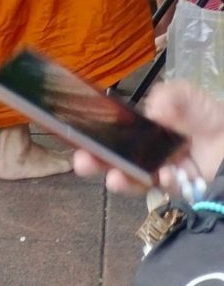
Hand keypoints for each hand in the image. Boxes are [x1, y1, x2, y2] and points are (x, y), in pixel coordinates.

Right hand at [74, 81, 223, 194]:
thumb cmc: (208, 118)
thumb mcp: (188, 96)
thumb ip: (171, 95)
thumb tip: (152, 110)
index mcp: (144, 127)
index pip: (113, 130)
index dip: (96, 133)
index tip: (78, 133)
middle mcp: (147, 151)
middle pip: (116, 157)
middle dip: (97, 160)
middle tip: (82, 160)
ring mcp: (161, 172)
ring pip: (135, 179)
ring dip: (121, 179)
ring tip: (113, 178)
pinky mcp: (178, 190)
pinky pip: (164, 190)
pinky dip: (161, 183)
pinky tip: (165, 175)